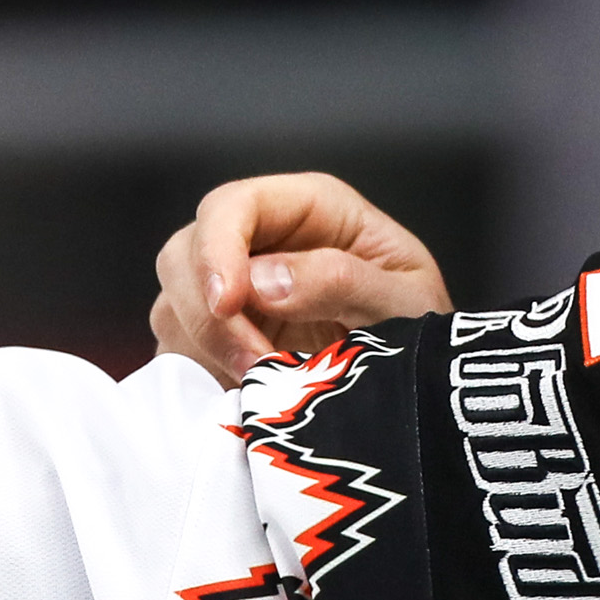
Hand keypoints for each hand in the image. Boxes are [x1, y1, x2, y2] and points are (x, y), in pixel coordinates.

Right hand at [150, 174, 450, 386]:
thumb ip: (340, 281)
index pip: (232, 206)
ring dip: (205, 347)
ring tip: (263, 383)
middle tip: (255, 363)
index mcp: (310, 209)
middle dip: (207, 311)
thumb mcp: (405, 301)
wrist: (424, 391)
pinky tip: (245, 393)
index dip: (217, 249)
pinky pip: (178, 350)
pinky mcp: (221, 342)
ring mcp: (236, 293)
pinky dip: (201, 374)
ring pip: (174, 302)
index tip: (229, 304)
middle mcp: (262, 241)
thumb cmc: (424, 330)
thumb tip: (263, 282)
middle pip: (185, 251)